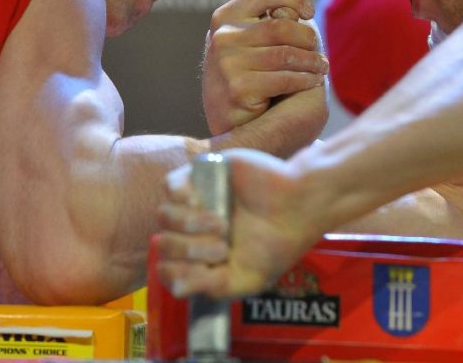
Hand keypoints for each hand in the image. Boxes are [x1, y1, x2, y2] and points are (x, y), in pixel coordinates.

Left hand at [155, 148, 317, 298]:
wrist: (299, 207)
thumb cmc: (276, 245)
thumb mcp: (247, 280)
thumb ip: (212, 288)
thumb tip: (176, 288)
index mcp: (201, 256)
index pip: (166, 267)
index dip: (176, 272)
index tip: (205, 270)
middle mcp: (193, 229)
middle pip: (164, 243)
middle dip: (190, 251)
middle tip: (222, 248)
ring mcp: (195, 201)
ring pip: (164, 215)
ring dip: (190, 225)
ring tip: (222, 225)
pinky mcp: (201, 174)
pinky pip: (170, 186)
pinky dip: (181, 197)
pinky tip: (201, 203)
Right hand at [202, 0, 327, 134]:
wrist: (231, 126)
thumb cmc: (247, 78)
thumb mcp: (249, 45)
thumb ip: (269, 24)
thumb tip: (299, 13)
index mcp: (224, 18)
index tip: (310, 11)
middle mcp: (222, 38)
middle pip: (280, 26)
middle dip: (307, 38)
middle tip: (320, 51)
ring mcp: (227, 64)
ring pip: (286, 54)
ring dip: (312, 61)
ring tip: (322, 67)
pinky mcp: (239, 89)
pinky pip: (285, 79)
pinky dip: (305, 79)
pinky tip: (313, 81)